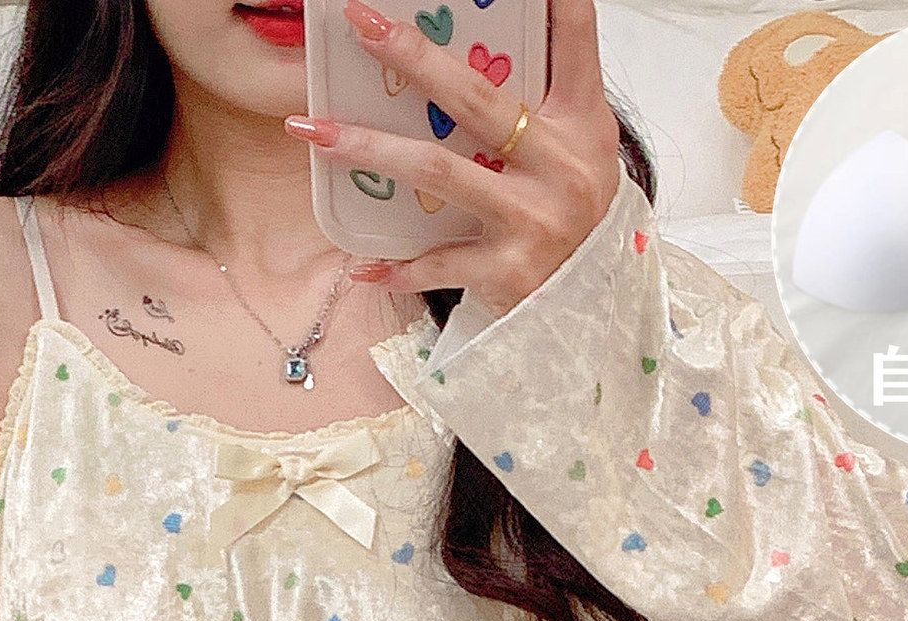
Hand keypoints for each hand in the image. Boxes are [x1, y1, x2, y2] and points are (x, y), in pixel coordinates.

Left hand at [285, 0, 625, 316]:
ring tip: (315, 131)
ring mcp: (533, 220)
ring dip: (370, 148)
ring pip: (438, 171)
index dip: (553, 1)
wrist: (591, 304)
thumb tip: (485, 47)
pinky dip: (399, 266)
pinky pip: (439, 263)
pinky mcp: (509, 270)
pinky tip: (362, 264)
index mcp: (581, 123)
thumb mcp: (577, 149)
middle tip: (364, 26)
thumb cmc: (572, 215)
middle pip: (476, 99)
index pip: (573, 41)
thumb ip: (542, 101)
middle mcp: (561, 166)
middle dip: (415, 57)